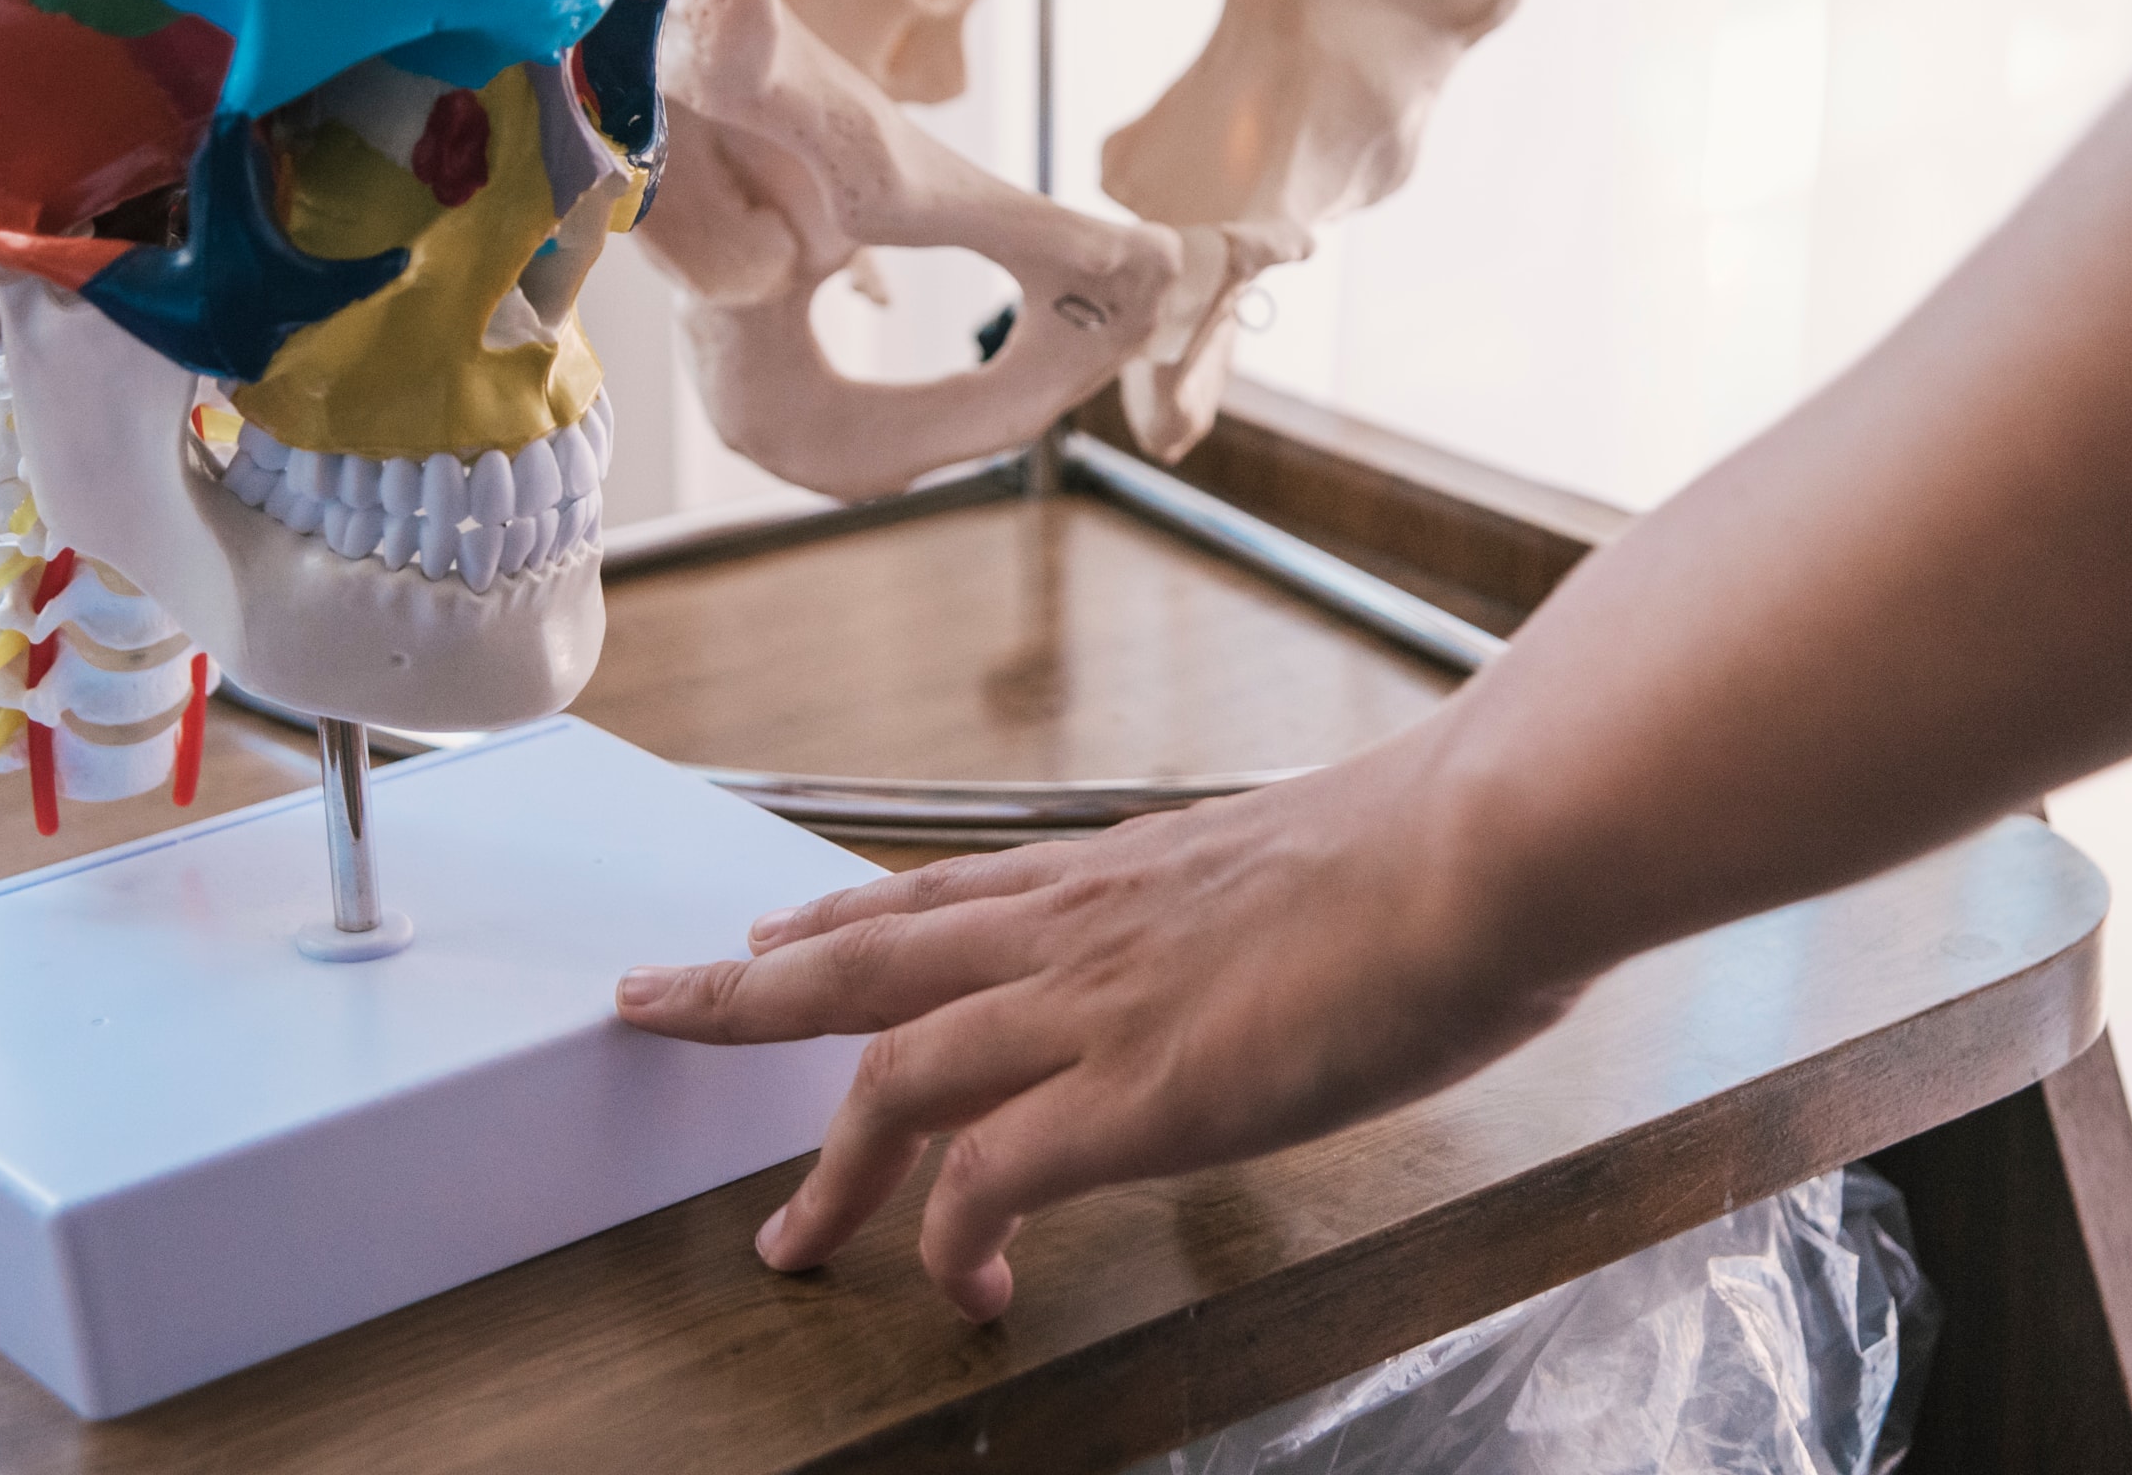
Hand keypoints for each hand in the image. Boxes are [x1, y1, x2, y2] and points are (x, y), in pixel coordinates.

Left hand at [612, 723, 1577, 1320]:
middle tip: (651, 1005)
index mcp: (1120, 872)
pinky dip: (956, 1232)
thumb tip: (1320, 934)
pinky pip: (992, 1174)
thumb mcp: (1324, 859)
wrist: (1480, 849)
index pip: (944, 892)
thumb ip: (1282, 903)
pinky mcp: (1134, 1095)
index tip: (779, 926)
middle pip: (863, 960)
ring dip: (828, 1163)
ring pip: (892, 1068)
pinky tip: (961, 1283)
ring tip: (784, 1243)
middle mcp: (1077, 928)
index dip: (846, 916)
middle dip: (745, 994)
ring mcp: (1093, 1010)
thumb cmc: (1442, 849)